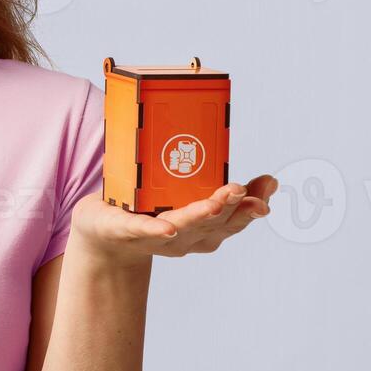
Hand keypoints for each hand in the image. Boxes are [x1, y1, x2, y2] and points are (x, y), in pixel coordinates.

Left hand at [70, 175, 277, 265]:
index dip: (253, 204)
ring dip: (200, 216)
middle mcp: (185, 238)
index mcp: (201, 228)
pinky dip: (155, 230)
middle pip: (214, 225)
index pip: (234, 219)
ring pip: (183, 227)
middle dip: (232, 209)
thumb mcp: (176, 190)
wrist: (101, 234)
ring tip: (216, 202)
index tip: (269, 184)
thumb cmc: (144, 208)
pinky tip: (168, 228)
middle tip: (244, 190)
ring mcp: (156, 238)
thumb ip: (199, 170)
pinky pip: (141, 230)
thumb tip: (218, 132)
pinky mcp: (125, 231)